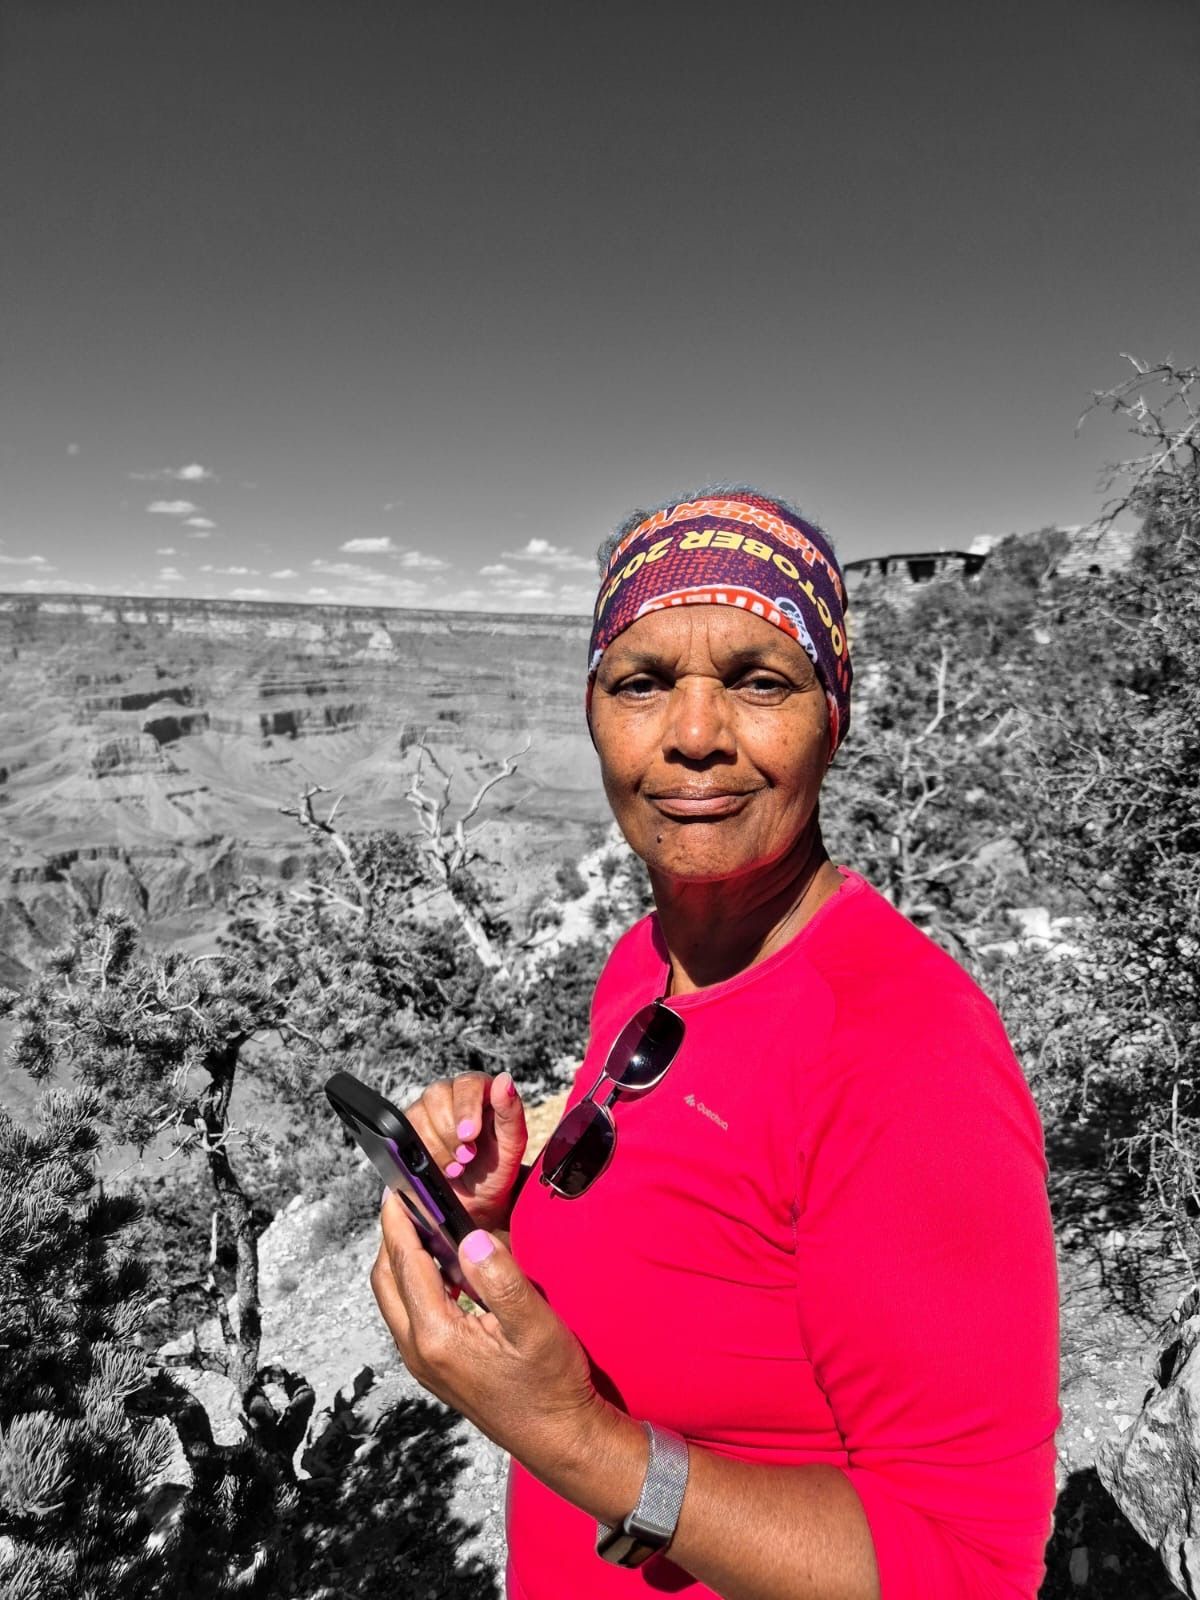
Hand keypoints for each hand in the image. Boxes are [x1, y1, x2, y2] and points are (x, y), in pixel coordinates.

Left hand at [371, 1191, 605, 1476]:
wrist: (559, 1439)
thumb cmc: (551, 1384)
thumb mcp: (535, 1326)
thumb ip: (500, 1279)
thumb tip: (470, 1237)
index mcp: (437, 1336)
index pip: (405, 1263)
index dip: (399, 1220)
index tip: (397, 1185)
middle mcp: (418, 1350)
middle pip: (386, 1279)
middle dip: (393, 1236)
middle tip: (409, 1199)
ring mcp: (423, 1363)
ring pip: (395, 1298)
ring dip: (403, 1259)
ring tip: (426, 1223)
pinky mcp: (434, 1367)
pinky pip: (410, 1314)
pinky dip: (416, 1282)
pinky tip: (446, 1266)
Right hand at [404, 1070, 526, 1231]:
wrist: (474, 1202)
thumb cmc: (496, 1169)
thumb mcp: (512, 1145)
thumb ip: (511, 1112)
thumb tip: (505, 1080)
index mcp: (481, 1091)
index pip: (468, 1083)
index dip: (466, 1107)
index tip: (469, 1135)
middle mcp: (452, 1095)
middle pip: (438, 1094)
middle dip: (449, 1132)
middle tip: (465, 1158)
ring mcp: (428, 1110)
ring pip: (418, 1113)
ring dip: (436, 1146)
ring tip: (456, 1168)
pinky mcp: (410, 1128)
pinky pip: (404, 1132)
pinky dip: (422, 1153)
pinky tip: (438, 1168)